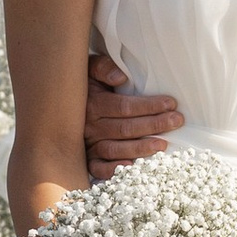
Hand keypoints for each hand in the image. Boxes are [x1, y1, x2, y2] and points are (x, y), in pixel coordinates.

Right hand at [84, 50, 183, 179]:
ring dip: (140, 148)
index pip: (124, 107)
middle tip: (176, 121)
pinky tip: (133, 167)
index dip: (148, 106)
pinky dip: (114, 170)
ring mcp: (87, 144)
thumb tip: (120, 77)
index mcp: (92, 103)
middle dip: (154, 125)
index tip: (171, 104)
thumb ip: (102, 67)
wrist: (59, 102)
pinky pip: (98, 168)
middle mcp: (89, 126)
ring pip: (115, 149)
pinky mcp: (85, 159)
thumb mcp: (89, 68)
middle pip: (125, 128)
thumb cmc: (84, 84)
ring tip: (163, 145)